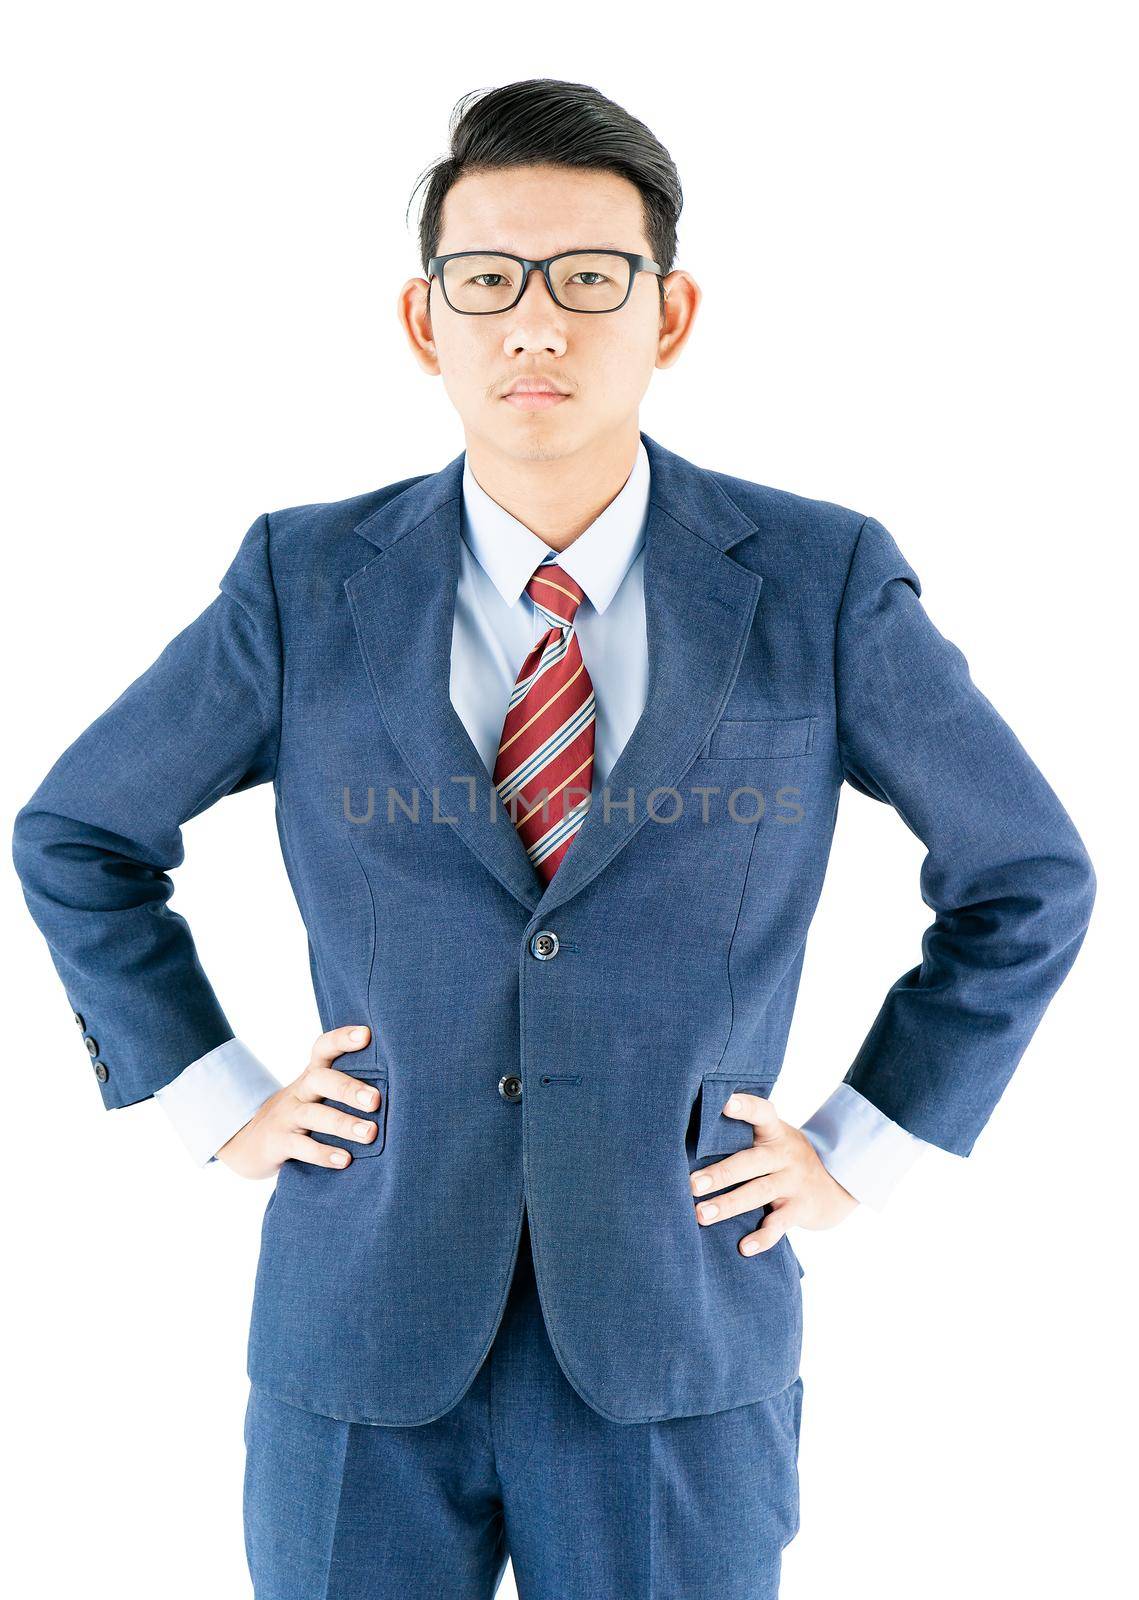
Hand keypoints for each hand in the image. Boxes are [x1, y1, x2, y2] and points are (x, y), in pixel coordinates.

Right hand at [216, 1024, 380, 1177]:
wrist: (246, 1142)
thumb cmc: (298, 1117)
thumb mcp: (315, 1097)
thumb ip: (343, 1090)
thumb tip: (399, 1091)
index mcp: (311, 1077)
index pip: (323, 1048)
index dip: (342, 1039)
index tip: (366, 1034)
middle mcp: (299, 1092)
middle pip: (320, 1080)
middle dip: (348, 1088)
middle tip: (375, 1101)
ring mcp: (285, 1117)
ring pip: (313, 1115)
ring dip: (342, 1123)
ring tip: (369, 1133)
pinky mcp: (276, 1142)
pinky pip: (299, 1146)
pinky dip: (322, 1153)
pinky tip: (344, 1160)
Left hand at [689, 1091, 858, 1253]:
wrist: (838, 1184)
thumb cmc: (787, 1158)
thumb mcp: (775, 1139)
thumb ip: (746, 1137)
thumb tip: (692, 1138)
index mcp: (775, 1133)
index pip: (762, 1114)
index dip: (745, 1107)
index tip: (725, 1102)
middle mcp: (785, 1155)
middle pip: (750, 1162)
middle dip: (721, 1173)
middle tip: (692, 1184)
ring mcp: (794, 1182)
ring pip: (759, 1193)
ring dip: (729, 1205)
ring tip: (701, 1215)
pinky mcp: (801, 1209)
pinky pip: (779, 1224)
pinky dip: (762, 1238)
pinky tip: (744, 1248)